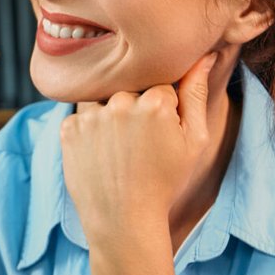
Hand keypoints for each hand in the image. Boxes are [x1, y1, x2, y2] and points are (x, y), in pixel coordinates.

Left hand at [60, 51, 218, 243]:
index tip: (161, 131)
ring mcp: (91, 115)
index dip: (163, 107)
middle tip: (139, 143)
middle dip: (136, 108)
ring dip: (110, 114)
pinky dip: (90, 129)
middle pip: (130, 88)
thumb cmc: (165, 182)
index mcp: (155, 102)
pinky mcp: (69, 129)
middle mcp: (120, 102)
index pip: (160, 83)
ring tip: (119, 146)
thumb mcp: (193, 141)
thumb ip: (196, 93)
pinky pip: (81, 115)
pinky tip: (101, 152)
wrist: (123, 219)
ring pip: (103, 97)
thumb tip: (205, 54)